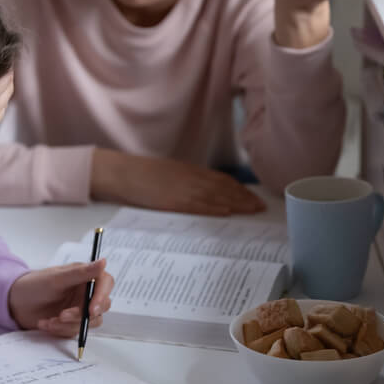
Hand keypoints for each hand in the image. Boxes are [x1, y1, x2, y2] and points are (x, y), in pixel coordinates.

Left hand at [8, 259, 113, 336]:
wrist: (15, 303)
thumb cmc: (34, 285)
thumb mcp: (57, 278)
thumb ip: (81, 273)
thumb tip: (104, 261)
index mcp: (85, 276)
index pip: (105, 283)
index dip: (102, 296)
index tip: (92, 308)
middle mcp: (86, 292)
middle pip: (101, 306)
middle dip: (81, 314)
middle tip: (63, 316)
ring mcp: (80, 308)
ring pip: (89, 322)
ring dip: (69, 324)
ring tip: (49, 320)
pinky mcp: (72, 323)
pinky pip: (75, 331)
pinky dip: (60, 329)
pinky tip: (45, 323)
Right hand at [90, 148, 264, 215]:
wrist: (121, 172)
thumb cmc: (142, 174)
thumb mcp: (169, 173)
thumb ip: (187, 180)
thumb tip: (204, 192)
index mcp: (190, 170)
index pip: (222, 179)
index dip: (240, 189)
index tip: (254, 197)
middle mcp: (190, 178)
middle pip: (224, 188)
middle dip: (244, 198)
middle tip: (261, 208)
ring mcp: (182, 189)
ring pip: (215, 196)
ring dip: (236, 204)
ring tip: (252, 211)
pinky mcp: (172, 200)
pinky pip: (197, 205)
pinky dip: (214, 208)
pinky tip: (226, 212)